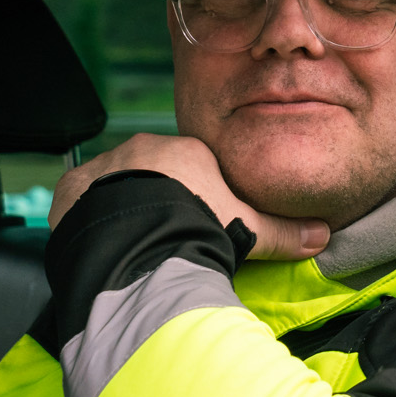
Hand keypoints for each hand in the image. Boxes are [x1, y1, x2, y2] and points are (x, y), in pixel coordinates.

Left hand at [50, 134, 329, 260]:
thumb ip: (282, 232)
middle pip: (152, 174)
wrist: (140, 239)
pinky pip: (80, 200)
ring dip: (122, 210)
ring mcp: (104, 167)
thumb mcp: (247, 230)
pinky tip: (102, 244)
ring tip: (132, 246)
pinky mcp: (72, 189)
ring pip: (114, 185)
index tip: (197, 226)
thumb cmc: (197, 227)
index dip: (196, 200)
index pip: (192, 169)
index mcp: (186, 151)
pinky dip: (89, 220)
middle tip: (164, 239)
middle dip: (158, 202)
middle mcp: (142, 149)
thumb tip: (323, 236)